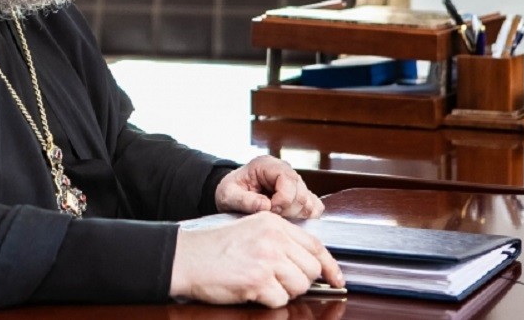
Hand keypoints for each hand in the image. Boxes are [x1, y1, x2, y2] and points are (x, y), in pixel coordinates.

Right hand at [170, 212, 343, 307]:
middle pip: (311, 269)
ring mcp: (267, 258)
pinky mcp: (258, 280)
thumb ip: (280, 241)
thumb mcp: (251, 231)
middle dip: (299, 280)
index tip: (336, 279)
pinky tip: (250, 289)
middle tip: (277, 281)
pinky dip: (268, 300)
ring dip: (283, 291)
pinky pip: (280, 300)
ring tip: (260, 283)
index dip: (329, 265)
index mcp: (273, 223)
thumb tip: (312, 265)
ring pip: (299, 286)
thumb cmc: (215, 247)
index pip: (315, 245)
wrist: (187, 257)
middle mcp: (274, 238)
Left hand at [215, 156, 322, 217]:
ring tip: (278, 218)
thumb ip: (244, 200)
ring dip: (296, 215)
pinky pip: (314, 208)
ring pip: (310, 202)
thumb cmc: (230, 191)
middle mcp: (284, 171)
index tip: (270, 210)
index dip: (282, 199)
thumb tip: (266, 206)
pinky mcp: (300, 195)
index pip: (288, 179)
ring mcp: (294, 183)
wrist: (231, 193)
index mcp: (267, 165)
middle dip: (288, 210)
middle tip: (272, 216)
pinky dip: (305, 217)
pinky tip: (288, 219)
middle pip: (302, 193)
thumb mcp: (228, 195)